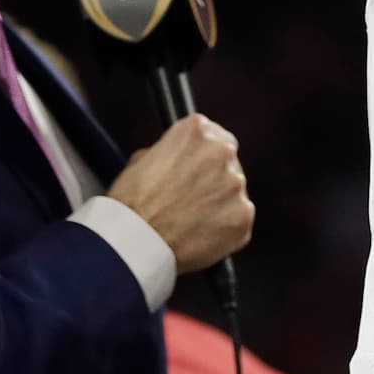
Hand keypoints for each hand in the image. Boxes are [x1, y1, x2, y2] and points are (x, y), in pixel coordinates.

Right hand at [107, 112, 253, 273]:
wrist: (133, 243)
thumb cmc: (131, 204)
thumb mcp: (141, 160)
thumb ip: (170, 153)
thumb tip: (178, 161)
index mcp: (197, 130)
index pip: (213, 135)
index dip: (202, 157)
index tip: (196, 171)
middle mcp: (222, 151)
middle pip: (227, 162)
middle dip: (213, 179)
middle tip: (191, 200)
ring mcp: (236, 184)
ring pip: (233, 192)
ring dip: (218, 204)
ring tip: (191, 222)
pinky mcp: (242, 215)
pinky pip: (238, 220)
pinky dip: (224, 230)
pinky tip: (200, 236)